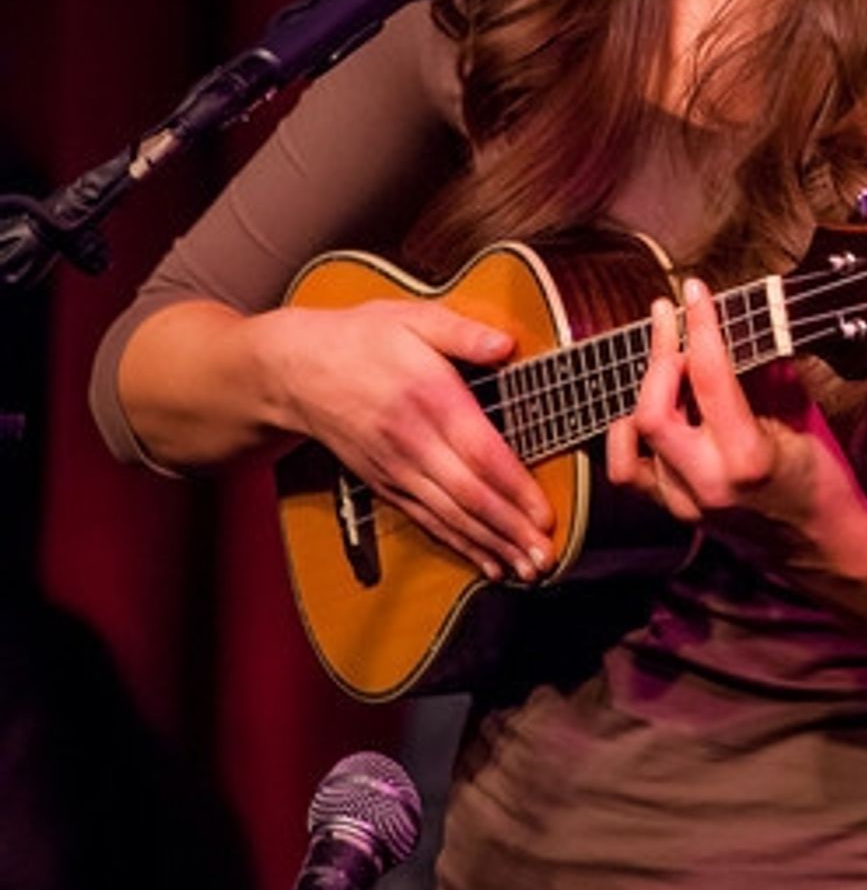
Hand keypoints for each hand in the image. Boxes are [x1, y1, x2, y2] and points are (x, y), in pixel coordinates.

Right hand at [260, 296, 555, 581]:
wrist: (297, 370)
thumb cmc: (362, 338)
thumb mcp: (411, 318)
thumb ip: (462, 332)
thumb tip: (505, 344)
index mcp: (428, 396)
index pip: (479, 451)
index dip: (514, 488)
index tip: (545, 514)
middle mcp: (412, 441)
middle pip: (468, 495)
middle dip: (511, 530)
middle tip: (547, 559)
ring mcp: (396, 468)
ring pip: (449, 516)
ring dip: (491, 546)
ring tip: (528, 571)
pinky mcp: (384, 484)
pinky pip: (426, 520)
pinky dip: (459, 545)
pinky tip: (487, 563)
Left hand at [605, 277, 866, 575]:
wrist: (822, 547)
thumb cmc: (821, 482)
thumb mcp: (801, 421)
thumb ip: (764, 379)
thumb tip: (734, 330)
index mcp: (748, 457)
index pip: (709, 377)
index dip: (700, 325)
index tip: (695, 291)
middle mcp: (708, 482)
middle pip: (653, 408)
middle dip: (659, 352)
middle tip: (670, 315)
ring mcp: (685, 501)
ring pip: (634, 434)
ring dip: (646, 384)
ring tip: (664, 354)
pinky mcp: (675, 509)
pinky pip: (628, 468)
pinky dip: (625, 431)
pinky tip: (640, 405)